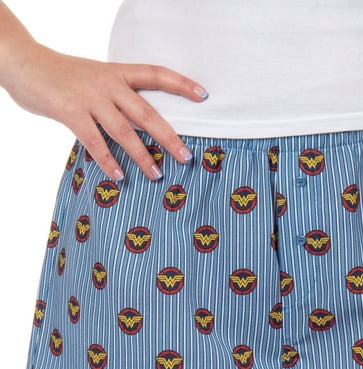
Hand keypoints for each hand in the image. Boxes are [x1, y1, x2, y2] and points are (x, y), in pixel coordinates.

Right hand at [2, 41, 208, 180]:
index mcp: (119, 73)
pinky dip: (108, 161)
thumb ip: (120, 98)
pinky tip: (119, 177)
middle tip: (187, 158)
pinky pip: (94, 142)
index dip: (181, 83)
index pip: (156, 74)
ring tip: (157, 175)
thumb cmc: (67, 77)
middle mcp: (108, 84)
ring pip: (123, 131)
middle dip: (168, 137)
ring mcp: (90, 98)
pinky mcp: (70, 112)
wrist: (25, 63)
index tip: (203, 95)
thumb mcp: (98, 79)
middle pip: (146, 113)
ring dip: (142, 156)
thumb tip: (146, 127)